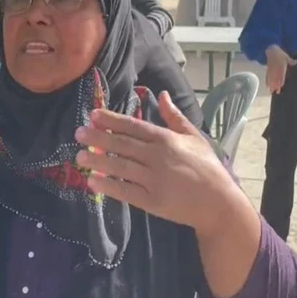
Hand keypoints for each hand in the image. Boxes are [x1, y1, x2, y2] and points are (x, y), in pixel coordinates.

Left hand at [74, 91, 240, 234]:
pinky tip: (92, 180)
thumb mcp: (194, 137)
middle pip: (122, 145)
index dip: (112, 120)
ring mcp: (154, 180)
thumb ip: (174, 117)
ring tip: (79, 156)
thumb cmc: (207, 167)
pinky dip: (108, 186)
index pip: (134, 126)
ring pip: (121, 167)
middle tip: (78, 133)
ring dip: (98, 161)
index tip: (93, 115)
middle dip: (98, 138)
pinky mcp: (152, 201)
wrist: (218, 202)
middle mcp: (157, 157)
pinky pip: (126, 191)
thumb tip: (161, 94)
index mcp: (166, 140)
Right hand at [265, 45, 295, 94]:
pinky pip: (267, 77)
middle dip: (276, 86)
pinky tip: (267, 86)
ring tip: (271, 91)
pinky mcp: (268, 70)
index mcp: (280, 66)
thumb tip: (295, 62)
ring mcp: (271, 70)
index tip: (280, 86)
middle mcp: (275, 69)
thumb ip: (290, 61)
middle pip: (275, 79)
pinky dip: (267, 82)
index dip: (280, 81)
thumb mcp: (286, 56)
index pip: (281, 75)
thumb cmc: (280, 54)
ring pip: (271, 79)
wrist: (271, 50)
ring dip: (271, 86)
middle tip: (276, 92)